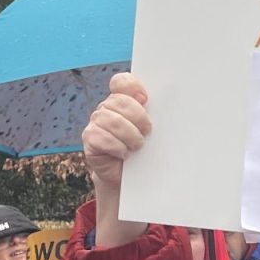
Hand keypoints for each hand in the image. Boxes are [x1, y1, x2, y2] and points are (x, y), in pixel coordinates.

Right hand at [82, 73, 150, 191]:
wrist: (130, 178)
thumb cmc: (145, 152)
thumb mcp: (153, 132)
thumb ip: (155, 116)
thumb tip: (169, 106)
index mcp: (122, 100)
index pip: (121, 82)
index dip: (132, 86)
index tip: (145, 99)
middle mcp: (107, 108)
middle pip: (118, 101)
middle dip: (137, 116)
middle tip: (147, 130)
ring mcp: (96, 123)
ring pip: (111, 120)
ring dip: (129, 134)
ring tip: (137, 146)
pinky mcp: (89, 139)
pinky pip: (101, 137)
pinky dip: (116, 146)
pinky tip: (124, 154)